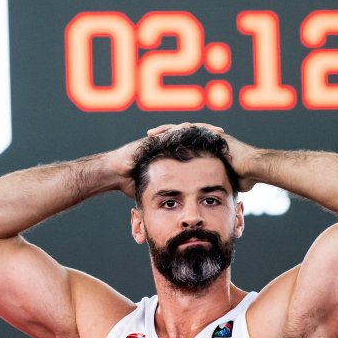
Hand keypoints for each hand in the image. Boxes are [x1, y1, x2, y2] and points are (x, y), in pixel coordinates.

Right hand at [108, 123, 227, 198]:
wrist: (113, 173)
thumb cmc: (131, 182)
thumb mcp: (155, 187)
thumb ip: (168, 191)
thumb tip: (180, 208)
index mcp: (170, 154)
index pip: (194, 147)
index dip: (208, 147)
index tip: (223, 149)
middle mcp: (166, 144)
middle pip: (192, 135)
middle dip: (208, 134)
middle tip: (224, 135)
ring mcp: (159, 139)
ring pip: (184, 130)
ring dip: (200, 129)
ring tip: (214, 131)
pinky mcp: (152, 138)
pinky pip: (169, 131)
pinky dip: (181, 130)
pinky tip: (192, 130)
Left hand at [145, 123, 259, 192]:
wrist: (256, 168)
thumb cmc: (246, 178)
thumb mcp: (227, 181)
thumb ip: (217, 184)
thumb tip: (213, 196)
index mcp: (209, 149)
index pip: (185, 146)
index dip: (170, 147)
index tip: (156, 151)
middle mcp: (209, 140)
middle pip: (181, 135)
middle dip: (164, 136)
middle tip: (148, 138)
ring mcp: (211, 135)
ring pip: (183, 128)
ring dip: (167, 130)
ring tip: (152, 133)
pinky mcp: (212, 133)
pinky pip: (191, 128)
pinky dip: (177, 129)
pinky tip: (165, 132)